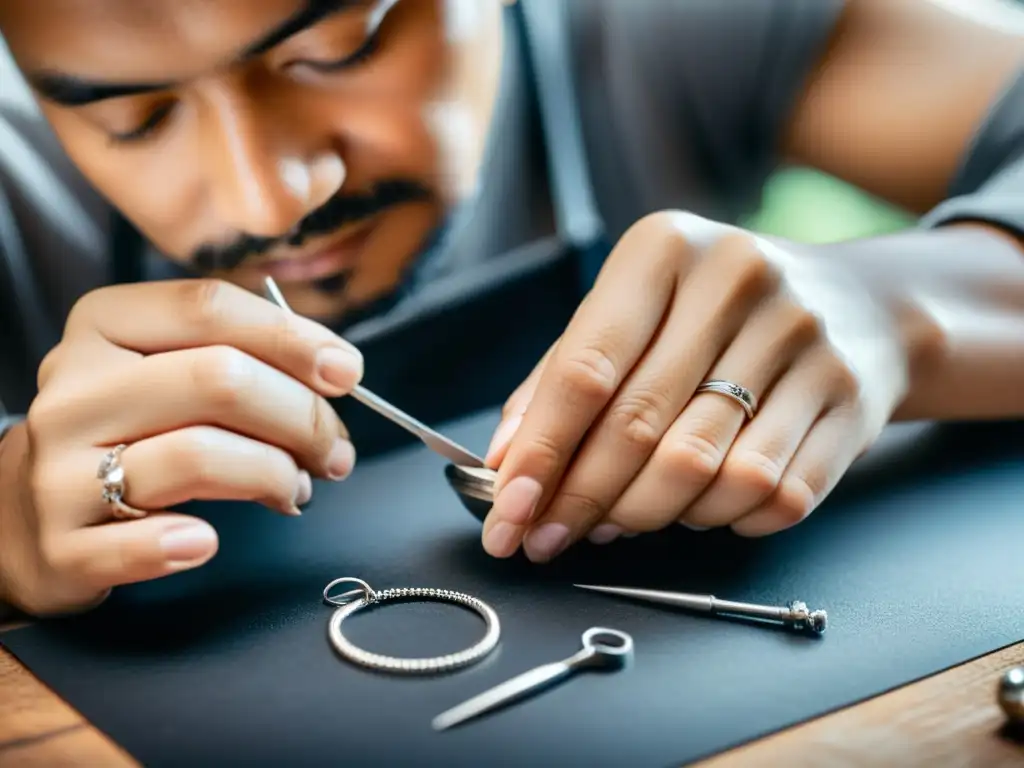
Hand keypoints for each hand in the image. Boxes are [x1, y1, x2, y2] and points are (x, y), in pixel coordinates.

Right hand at [0, 279, 361, 615]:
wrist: (24, 513)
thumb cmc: (125, 431)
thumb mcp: (164, 369)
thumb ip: (241, 354)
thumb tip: (336, 370)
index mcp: (104, 326)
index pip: (209, 308)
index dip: (293, 337)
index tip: (347, 372)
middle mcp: (75, 389)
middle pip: (220, 380)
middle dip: (302, 417)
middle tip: (334, 451)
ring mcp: (59, 468)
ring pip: (199, 455)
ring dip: (272, 477)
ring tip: (294, 490)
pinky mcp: (62, 545)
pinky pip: (146, 544)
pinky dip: (194, 542)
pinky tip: (210, 540)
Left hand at [481, 212, 909, 561]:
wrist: (855, 304)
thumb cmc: (712, 313)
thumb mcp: (634, 311)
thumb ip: (562, 377)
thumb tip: (505, 461)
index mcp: (665, 250)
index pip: (586, 368)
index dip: (539, 452)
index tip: (507, 512)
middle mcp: (739, 281)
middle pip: (639, 425)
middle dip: (581, 499)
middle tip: (549, 536)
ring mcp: (804, 337)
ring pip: (704, 471)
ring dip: (648, 516)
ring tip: (624, 518)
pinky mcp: (849, 397)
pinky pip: (772, 496)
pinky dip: (722, 521)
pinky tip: (701, 508)